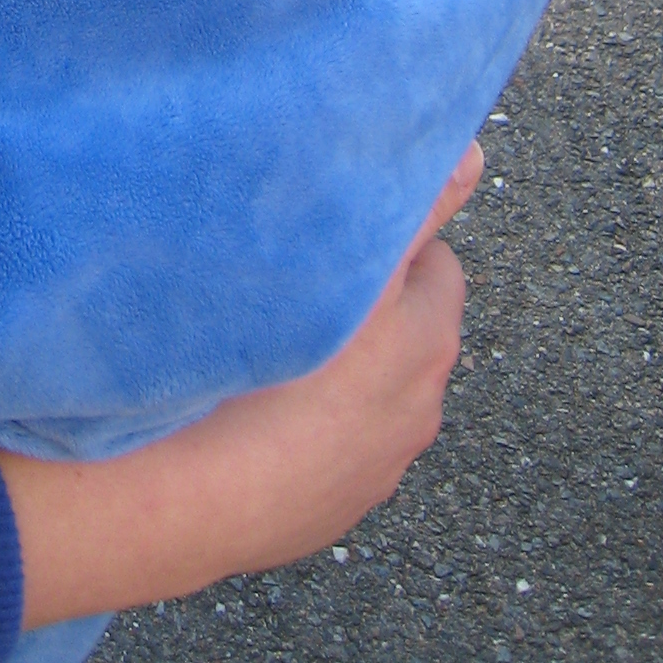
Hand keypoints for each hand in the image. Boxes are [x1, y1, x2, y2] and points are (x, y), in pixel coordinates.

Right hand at [0, 142, 478, 626]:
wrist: (194, 498)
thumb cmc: (266, 368)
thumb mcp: (343, 260)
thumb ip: (411, 202)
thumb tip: (469, 151)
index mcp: (428, 340)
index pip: (432, 260)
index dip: (381, 237)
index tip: (330, 234)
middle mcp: (417, 410)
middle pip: (402, 328)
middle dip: (364, 303)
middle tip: (294, 283)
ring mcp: (372, 469)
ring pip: (364, 392)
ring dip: (333, 368)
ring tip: (265, 347)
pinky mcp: (326, 511)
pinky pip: (324, 448)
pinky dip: (302, 427)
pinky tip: (250, 409)